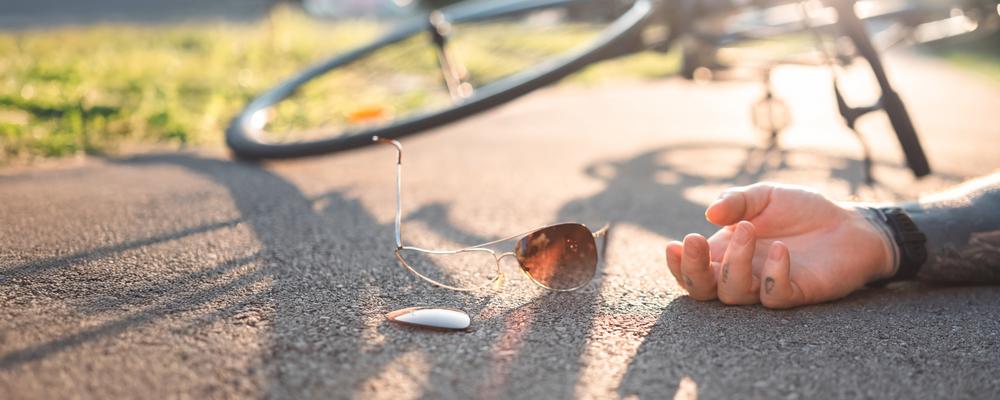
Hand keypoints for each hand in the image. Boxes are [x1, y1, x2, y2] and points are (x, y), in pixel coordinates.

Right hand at [665, 183, 895, 308]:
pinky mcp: (796, 293)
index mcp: (726, 251)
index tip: (675, 244)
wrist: (850, 223)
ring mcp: (766, 286)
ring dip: (735, 263)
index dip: (679, 264)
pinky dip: (773, 275)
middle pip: (703, 290)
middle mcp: (741, 273)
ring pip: (734, 294)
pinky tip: (782, 249)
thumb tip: (709, 214)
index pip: (692, 269)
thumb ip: (736, 201)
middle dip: (693, 269)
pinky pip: (775, 296)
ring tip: (748, 229)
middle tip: (696, 241)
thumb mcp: (765, 196)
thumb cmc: (802, 211)